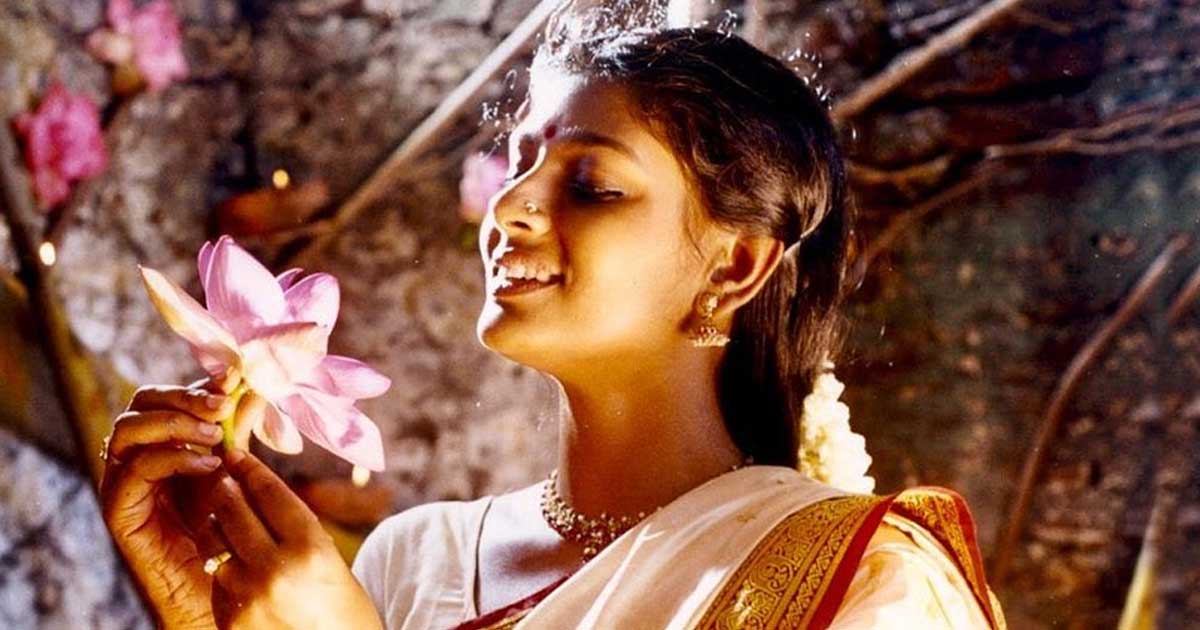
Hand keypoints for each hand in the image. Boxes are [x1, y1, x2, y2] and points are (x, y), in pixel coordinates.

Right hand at [99, 379, 238, 629]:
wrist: (214, 586)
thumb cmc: (224, 526)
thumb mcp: (234, 466)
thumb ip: (238, 428)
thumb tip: (252, 386)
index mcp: (158, 441)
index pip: (165, 395)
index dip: (197, 384)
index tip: (234, 381)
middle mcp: (133, 456)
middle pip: (141, 403)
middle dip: (184, 396)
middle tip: (222, 403)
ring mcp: (122, 482)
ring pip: (127, 429)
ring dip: (175, 423)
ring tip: (216, 434)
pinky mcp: (119, 510)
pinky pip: (135, 470)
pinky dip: (173, 458)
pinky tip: (209, 464)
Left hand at [207, 448, 382, 629]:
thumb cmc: (345, 613)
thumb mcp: (331, 562)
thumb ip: (296, 531)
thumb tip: (257, 493)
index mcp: (311, 549)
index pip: (270, 493)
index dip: (251, 469)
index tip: (238, 454)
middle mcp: (276, 569)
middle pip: (235, 509)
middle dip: (227, 486)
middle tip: (223, 472)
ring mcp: (248, 596)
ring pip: (214, 540)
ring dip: (215, 522)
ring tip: (221, 513)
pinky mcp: (228, 619)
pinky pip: (215, 576)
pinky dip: (221, 562)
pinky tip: (229, 557)